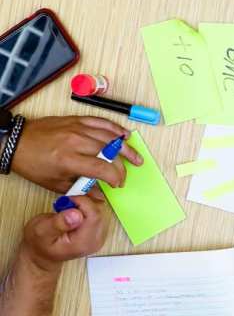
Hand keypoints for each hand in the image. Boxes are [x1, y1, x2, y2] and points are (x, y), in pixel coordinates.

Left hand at [11, 116, 142, 194]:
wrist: (16, 142)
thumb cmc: (33, 164)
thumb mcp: (54, 183)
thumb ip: (81, 189)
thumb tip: (100, 196)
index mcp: (68, 159)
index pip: (102, 168)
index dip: (115, 177)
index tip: (118, 184)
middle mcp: (75, 141)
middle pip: (109, 153)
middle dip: (121, 166)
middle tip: (125, 175)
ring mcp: (76, 128)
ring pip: (109, 136)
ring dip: (125, 148)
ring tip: (135, 157)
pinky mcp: (76, 120)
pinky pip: (101, 122)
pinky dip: (115, 128)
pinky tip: (125, 135)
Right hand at [21, 197, 108, 270]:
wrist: (43, 254)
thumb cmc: (40, 243)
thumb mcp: (41, 231)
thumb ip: (58, 223)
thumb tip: (76, 214)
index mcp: (84, 242)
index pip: (94, 215)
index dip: (81, 202)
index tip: (66, 201)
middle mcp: (96, 240)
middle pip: (99, 211)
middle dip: (83, 202)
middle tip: (65, 205)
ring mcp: (99, 236)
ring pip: (100, 209)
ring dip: (84, 204)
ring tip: (67, 209)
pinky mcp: (99, 231)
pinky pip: (98, 212)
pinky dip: (86, 207)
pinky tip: (73, 211)